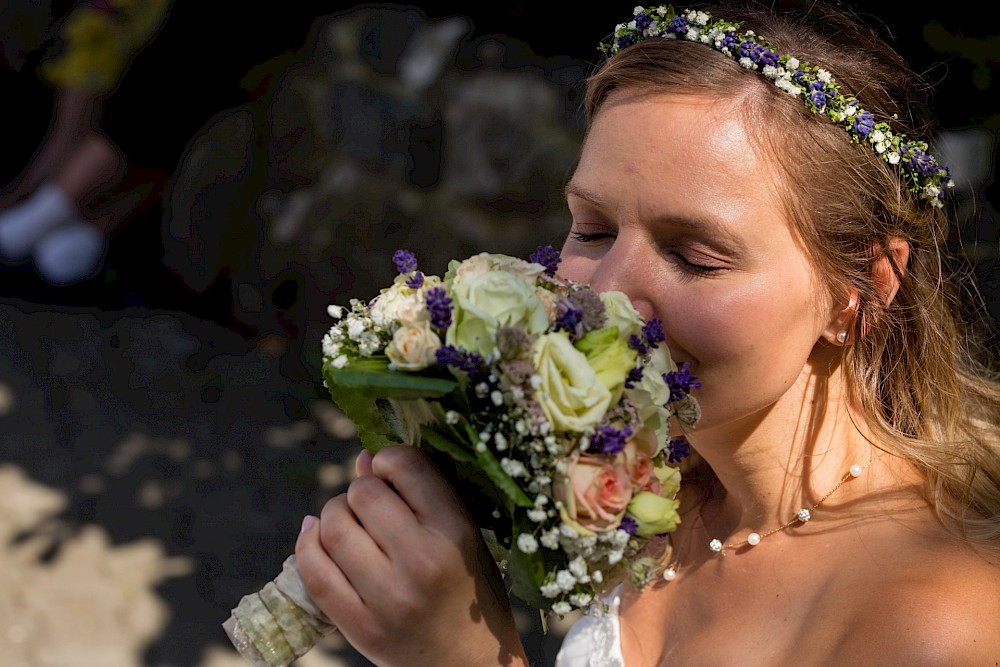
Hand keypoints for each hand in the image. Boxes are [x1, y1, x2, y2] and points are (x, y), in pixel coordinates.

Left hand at [295, 446, 528, 666]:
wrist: (469, 666)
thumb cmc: (470, 592)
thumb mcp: (464, 537)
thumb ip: (421, 496)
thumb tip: (364, 458)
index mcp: (455, 532)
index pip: (405, 466)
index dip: (388, 460)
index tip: (389, 474)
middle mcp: (422, 561)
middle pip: (362, 493)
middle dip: (358, 490)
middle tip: (368, 506)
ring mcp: (388, 598)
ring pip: (333, 526)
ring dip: (333, 515)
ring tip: (347, 524)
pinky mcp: (360, 627)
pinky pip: (314, 572)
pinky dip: (308, 545)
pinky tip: (316, 537)